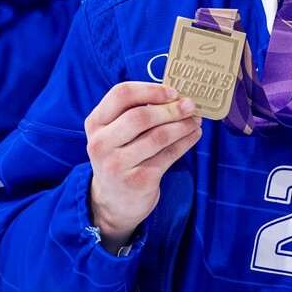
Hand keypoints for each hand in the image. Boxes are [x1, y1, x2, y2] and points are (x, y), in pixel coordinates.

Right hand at [85, 82, 201, 252]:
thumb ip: (136, 112)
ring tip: (196, 120)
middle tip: (191, 106)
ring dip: (182, 126)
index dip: (151, 90)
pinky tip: (194, 135)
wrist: (114, 202)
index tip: (173, 92)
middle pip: (140, 117)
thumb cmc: (121, 156)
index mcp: (96, 123)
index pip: (121, 94)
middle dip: (171, 109)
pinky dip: (185, 142)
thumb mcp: (115, 133)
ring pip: (158, 137)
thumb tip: (177, 96)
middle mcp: (101, 143)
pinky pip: (168, 155)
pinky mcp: (137, 181)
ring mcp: (117, 165)